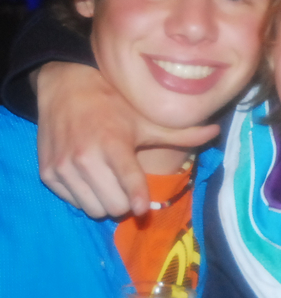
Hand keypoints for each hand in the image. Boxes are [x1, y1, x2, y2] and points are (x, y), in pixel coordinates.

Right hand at [35, 62, 219, 218]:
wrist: (65, 88)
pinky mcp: (48, 174)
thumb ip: (181, 133)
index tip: (142, 209)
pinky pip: (73, 202)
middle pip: (113, 205)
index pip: (128, 180)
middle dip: (126, 202)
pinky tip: (89, 178)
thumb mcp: (146, 120)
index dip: (137, 199)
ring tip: (109, 182)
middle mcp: (85, 157)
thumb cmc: (113, 106)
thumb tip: (216, 131)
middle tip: (128, 188)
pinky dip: (84, 197)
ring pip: (93, 209)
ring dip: (105, 202)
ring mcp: (63, 167)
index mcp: (114, 144)